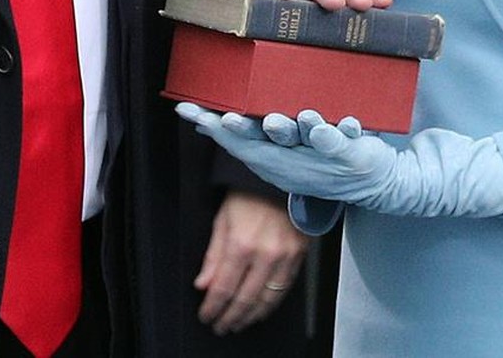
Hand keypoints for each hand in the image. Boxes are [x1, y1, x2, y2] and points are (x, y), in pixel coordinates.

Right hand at [180, 106, 399, 204]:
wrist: (373, 183)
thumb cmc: (318, 158)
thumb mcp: (277, 151)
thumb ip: (246, 136)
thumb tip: (204, 122)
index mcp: (272, 157)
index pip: (237, 142)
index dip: (212, 126)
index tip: (187, 109)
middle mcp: (292, 158)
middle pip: (263, 143)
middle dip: (244, 131)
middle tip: (226, 118)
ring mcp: (320, 156)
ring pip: (300, 139)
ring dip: (288, 129)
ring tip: (275, 119)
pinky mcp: (349, 153)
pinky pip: (342, 142)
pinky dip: (336, 134)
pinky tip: (333, 126)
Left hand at [193, 191, 305, 334]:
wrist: (283, 177)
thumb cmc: (250, 192)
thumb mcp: (223, 219)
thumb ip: (213, 255)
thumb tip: (203, 284)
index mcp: (241, 244)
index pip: (223, 288)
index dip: (213, 307)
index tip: (206, 315)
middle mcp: (265, 254)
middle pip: (245, 299)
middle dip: (230, 318)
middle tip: (221, 326)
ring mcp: (285, 257)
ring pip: (267, 300)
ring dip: (250, 317)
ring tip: (238, 323)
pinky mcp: (299, 256)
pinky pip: (285, 289)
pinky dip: (271, 304)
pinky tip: (261, 310)